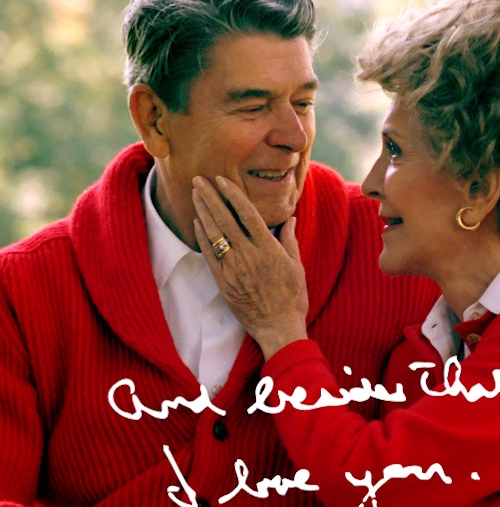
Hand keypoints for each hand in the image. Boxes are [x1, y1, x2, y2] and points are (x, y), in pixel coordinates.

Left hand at [192, 175, 308, 358]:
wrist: (278, 327)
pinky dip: (202, 237)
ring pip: (214, 234)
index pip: (247, 214)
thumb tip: (290, 219)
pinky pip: (210, 255)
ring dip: (203, 212)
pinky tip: (197, 223)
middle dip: (211, 197)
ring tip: (195, 195)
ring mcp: (234, 269)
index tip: (221, 180)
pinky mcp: (224, 282)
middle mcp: (249, 255)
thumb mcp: (296, 266)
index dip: (233, 195)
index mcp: (268, 248)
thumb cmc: (292, 297)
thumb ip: (289, 240)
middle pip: (225, 219)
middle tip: (199, 179)